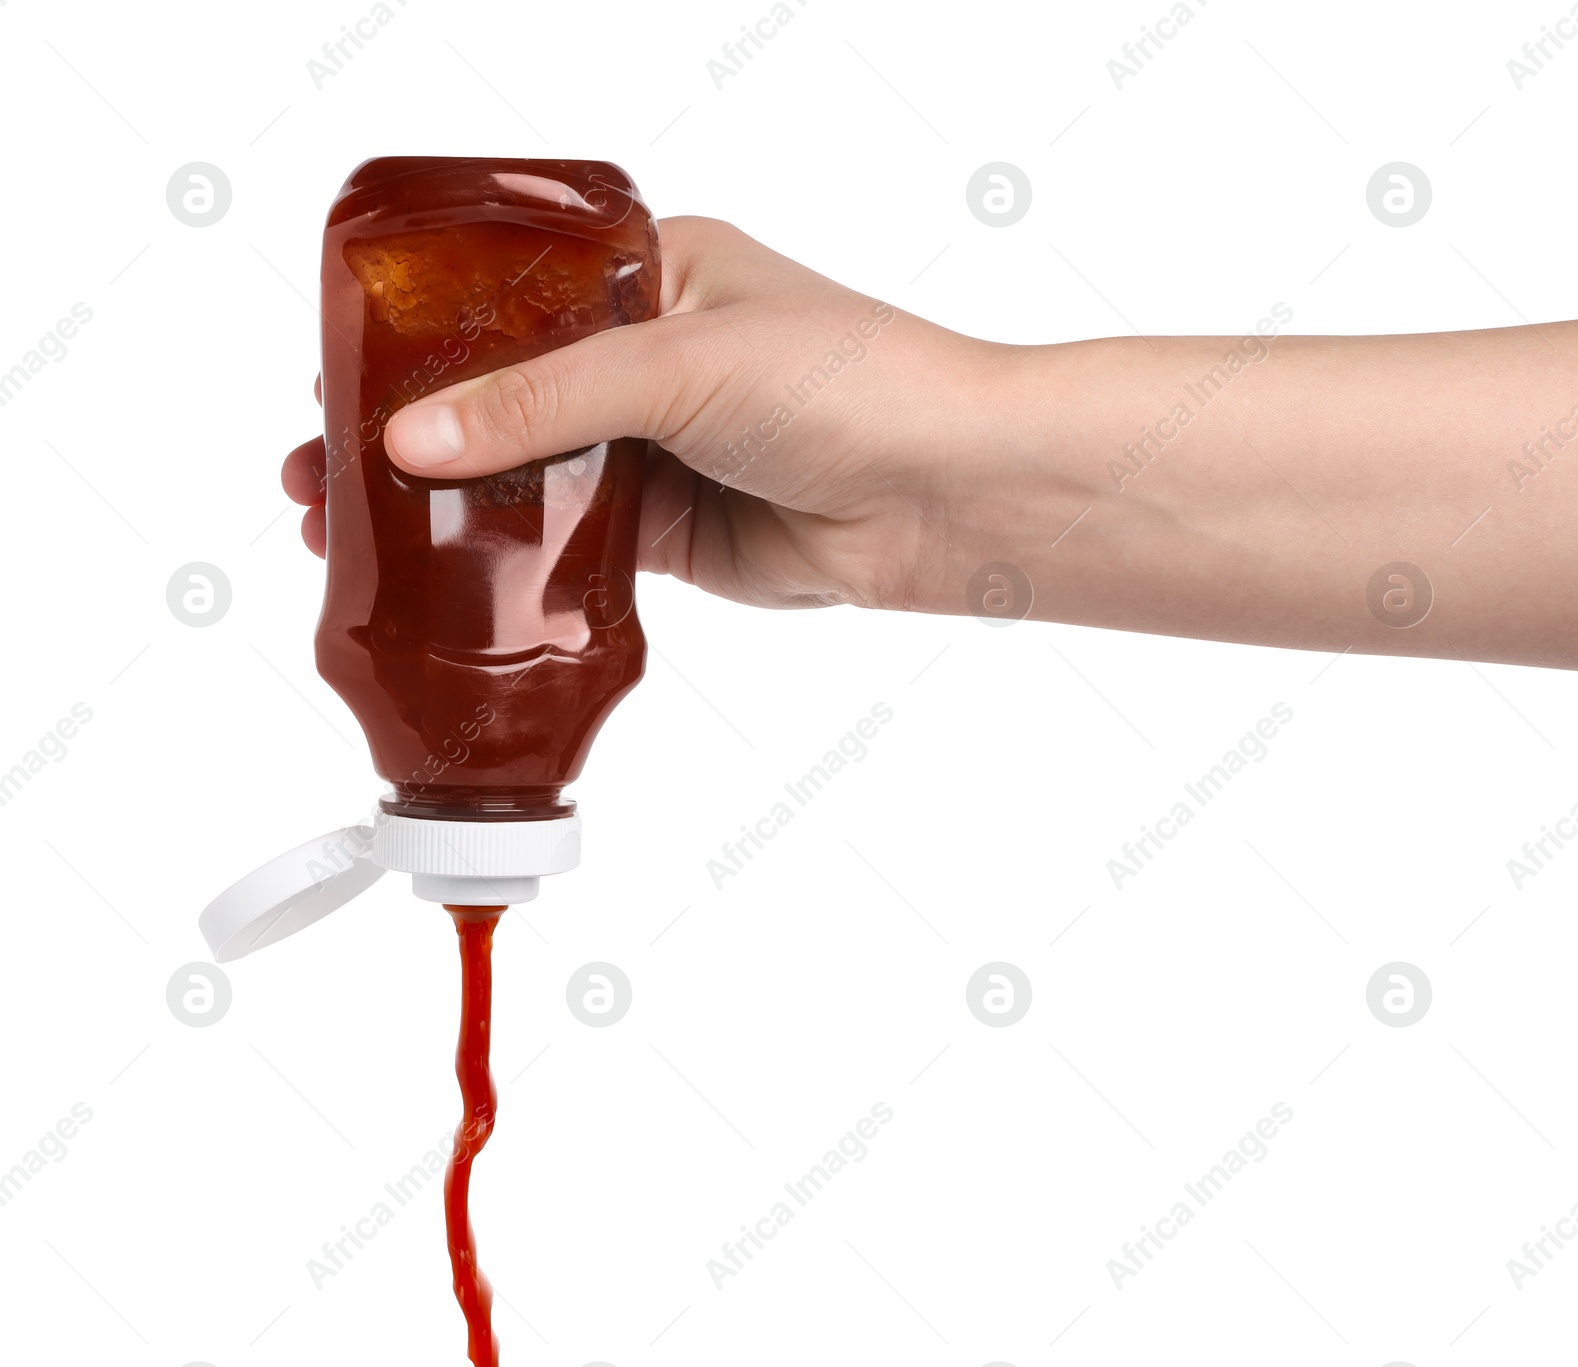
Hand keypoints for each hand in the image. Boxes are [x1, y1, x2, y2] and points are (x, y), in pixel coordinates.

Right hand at [280, 217, 1021, 612]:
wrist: (946, 494)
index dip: (415, 337)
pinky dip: (510, 559)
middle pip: (500, 394)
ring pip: (528, 476)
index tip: (339, 374)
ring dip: (447, 505)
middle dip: (410, 433)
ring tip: (349, 528)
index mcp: (648, 270)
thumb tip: (414, 439)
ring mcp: (656, 448)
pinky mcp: (670, 531)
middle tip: (320, 469)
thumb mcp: (677, 362)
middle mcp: (646, 357)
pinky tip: (442, 573)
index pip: (502, 295)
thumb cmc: (851, 382)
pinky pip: (569, 542)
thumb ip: (542, 401)